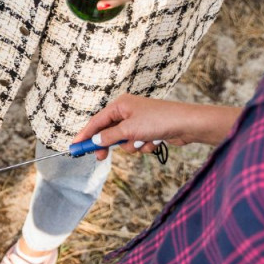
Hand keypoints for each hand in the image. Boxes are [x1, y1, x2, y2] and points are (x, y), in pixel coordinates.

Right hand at [72, 93, 241, 159]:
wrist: (188, 124)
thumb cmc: (159, 120)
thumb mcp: (129, 130)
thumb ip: (109, 137)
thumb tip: (95, 141)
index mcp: (121, 105)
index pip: (96, 120)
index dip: (85, 134)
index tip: (75, 147)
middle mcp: (128, 111)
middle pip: (109, 132)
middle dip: (109, 144)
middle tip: (100, 158)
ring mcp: (138, 121)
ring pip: (124, 141)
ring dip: (132, 146)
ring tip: (143, 142)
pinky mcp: (148, 131)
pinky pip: (138, 143)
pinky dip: (144, 146)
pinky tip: (155, 141)